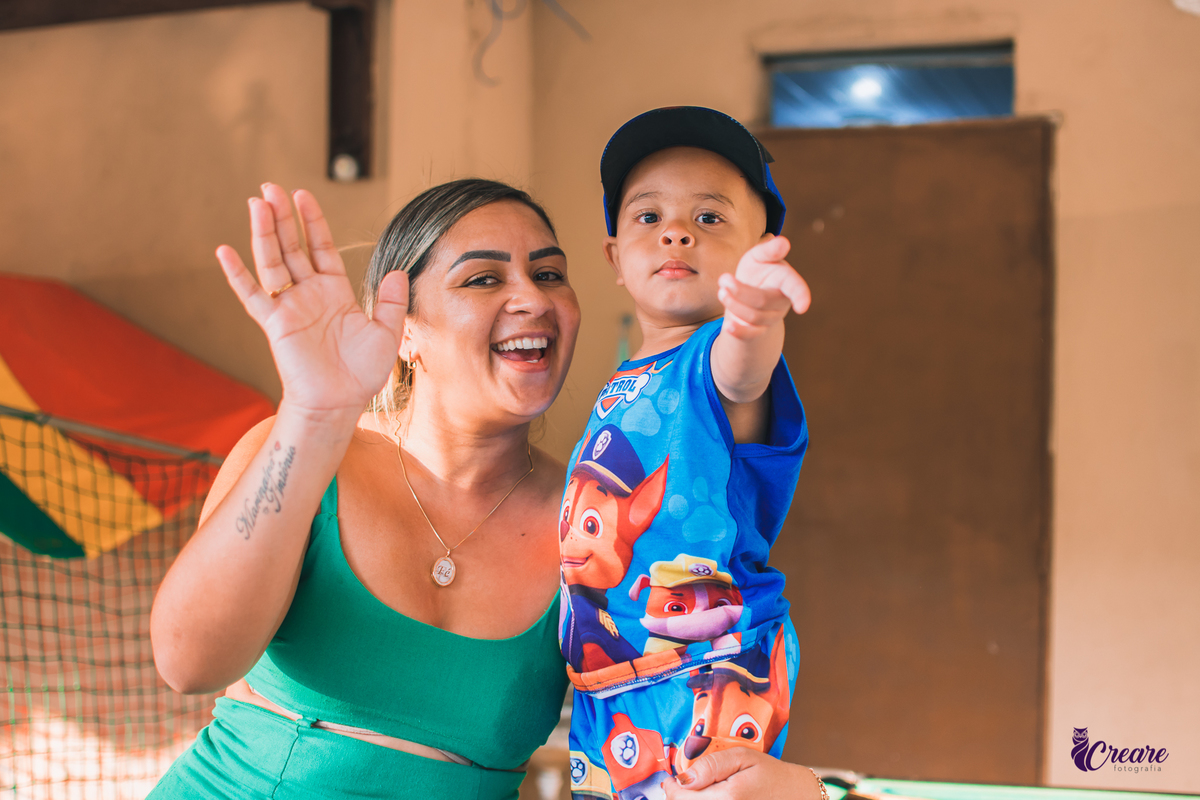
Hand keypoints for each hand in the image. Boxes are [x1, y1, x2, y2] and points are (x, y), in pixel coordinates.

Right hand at [216, 184, 408, 416]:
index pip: (319, 247)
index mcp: (334, 291)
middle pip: (291, 247)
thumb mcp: (386, 333)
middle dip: (281, 217)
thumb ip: (390, 302)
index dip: (311, 221)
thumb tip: (397, 272)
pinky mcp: (275, 324)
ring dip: (263, 233)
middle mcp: (309, 294)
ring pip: (272, 262)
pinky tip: (224, 251)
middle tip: (269, 188)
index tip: (302, 195)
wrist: (340, 403)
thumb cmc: (361, 373)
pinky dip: (238, 275)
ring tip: (256, 203)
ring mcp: (289, 307)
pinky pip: (252, 296)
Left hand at [663, 748, 821, 799]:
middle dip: (678, 798)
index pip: (682, 799)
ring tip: (695, 793)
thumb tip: (683, 778)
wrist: (796, 798)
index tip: (670, 780)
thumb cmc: (771, 775)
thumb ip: (711, 766)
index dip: (671, 789)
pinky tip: (708, 799)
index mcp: (728, 798)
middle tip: (680, 786)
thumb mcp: (743, 757)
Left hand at [717, 235, 810, 339]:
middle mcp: (781, 302)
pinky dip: (739, 332)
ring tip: (721, 291)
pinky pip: (750, 335)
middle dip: (741, 291)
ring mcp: (771, 318)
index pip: (795, 288)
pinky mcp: (757, 331)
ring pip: (753, 316)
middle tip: (723, 279)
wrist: (746, 295)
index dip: (800, 296)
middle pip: (762, 301)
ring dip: (733, 304)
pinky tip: (728, 327)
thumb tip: (783, 242)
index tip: (803, 307)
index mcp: (786, 281)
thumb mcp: (759, 256)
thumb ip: (769, 250)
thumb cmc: (756, 271)